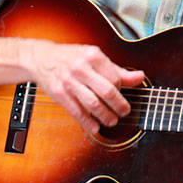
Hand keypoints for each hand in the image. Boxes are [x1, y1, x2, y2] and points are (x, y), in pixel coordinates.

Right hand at [22, 40, 143, 136]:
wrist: (42, 58)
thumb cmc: (73, 58)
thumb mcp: (95, 58)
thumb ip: (117, 70)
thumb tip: (140, 77)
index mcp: (93, 55)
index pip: (114, 78)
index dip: (121, 90)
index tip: (121, 96)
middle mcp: (81, 67)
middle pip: (106, 91)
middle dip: (118, 105)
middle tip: (124, 112)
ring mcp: (68, 81)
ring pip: (92, 103)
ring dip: (105, 116)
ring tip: (112, 121)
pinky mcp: (58, 93)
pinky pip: (76, 111)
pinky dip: (87, 122)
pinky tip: (94, 127)